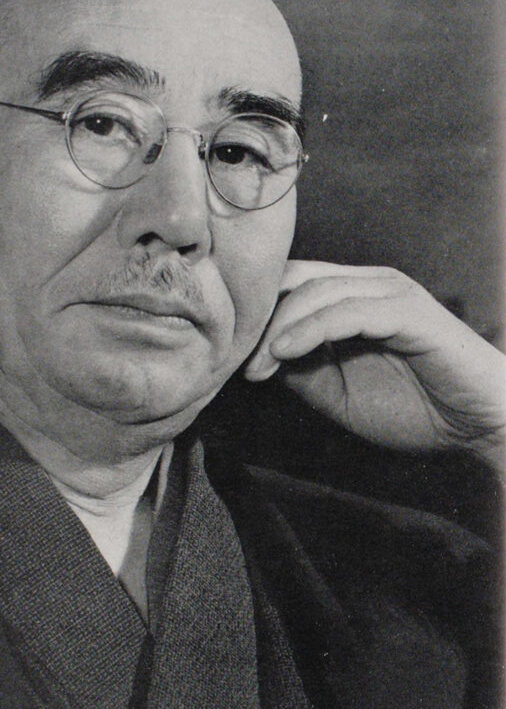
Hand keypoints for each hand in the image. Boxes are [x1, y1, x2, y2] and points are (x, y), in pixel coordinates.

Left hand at [245, 261, 504, 472]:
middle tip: (236, 360)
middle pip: (294, 279)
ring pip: (317, 291)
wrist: (481, 429)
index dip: (255, 313)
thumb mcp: (338, 395)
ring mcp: (390, 293)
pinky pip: (349, 310)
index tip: (228, 356)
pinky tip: (284, 353)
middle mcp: (369, 284)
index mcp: (352, 296)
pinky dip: (311, 329)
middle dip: (259, 317)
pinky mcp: (409, 311)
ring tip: (257, 365)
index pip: (289, 283)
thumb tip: (254, 356)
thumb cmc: (417, 410)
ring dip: (278, 327)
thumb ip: (300, 369)